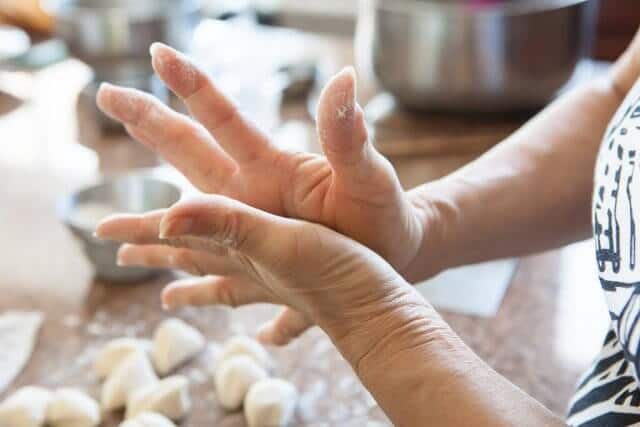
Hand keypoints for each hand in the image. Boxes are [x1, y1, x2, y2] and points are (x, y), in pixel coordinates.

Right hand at [95, 43, 441, 343]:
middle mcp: (251, 193)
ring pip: (187, 220)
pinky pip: (213, 272)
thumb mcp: (367, 177)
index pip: (224, 119)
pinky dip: (188, 283)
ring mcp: (250, 226)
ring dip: (148, 224)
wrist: (396, 253)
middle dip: (148, 121)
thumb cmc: (384, 213)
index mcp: (272, 166)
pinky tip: (168, 296)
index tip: (159, 53)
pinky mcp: (258, 261)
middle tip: (105, 94)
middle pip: (189, 152)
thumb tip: (344, 79)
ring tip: (104, 228)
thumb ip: (348, 137)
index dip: (192, 86)